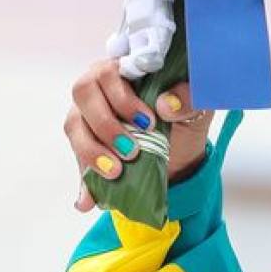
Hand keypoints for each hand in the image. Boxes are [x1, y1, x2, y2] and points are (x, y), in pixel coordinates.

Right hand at [66, 59, 213, 211]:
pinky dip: (83, 183)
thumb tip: (166, 105)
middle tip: (132, 150)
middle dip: (106, 125)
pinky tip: (87, 201)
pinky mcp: (84, 145)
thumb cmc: (183, 117)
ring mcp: (86, 115)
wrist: (180, 151)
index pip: (108, 72)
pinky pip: (76, 161)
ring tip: (115, 172)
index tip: (148, 123)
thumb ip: (189, 99)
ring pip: (74, 126)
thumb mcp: (196, 108)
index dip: (123, 98)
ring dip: (91, 151)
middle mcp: (98, 88)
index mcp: (123, 70)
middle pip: (83, 95)